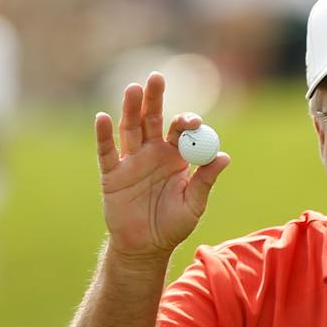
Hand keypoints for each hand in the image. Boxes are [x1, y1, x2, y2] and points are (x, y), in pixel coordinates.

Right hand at [95, 73, 228, 258]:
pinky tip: (103, 117)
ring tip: (133, 89)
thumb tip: (223, 156)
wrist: (146, 248)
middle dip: (154, 99)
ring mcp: (131, 161)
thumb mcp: (194, 205)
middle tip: (157, 78)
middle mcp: (153, 152)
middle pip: (152, 119)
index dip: (186, 122)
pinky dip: (103, 135)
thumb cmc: (172, 225)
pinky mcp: (112, 174)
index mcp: (176, 156)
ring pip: (130, 128)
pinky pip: (107, 152)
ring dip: (130, 108)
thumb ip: (206, 180)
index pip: (180, 130)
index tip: (192, 122)